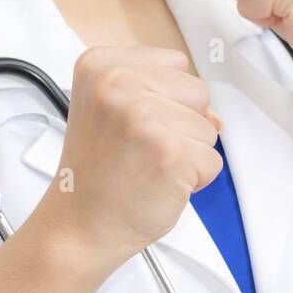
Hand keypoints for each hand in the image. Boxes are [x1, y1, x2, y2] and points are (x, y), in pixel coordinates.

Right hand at [37, 46, 223, 273]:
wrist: (77, 228)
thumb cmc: (96, 177)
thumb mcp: (114, 112)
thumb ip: (162, 95)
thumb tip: (215, 115)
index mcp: (100, 65)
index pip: (176, 64)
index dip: (166, 101)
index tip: (131, 127)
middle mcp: (117, 83)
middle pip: (198, 91)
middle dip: (182, 126)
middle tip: (140, 151)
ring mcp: (144, 116)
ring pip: (209, 126)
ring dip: (188, 153)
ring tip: (146, 168)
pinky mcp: (169, 151)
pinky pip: (212, 160)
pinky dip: (195, 180)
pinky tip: (158, 185)